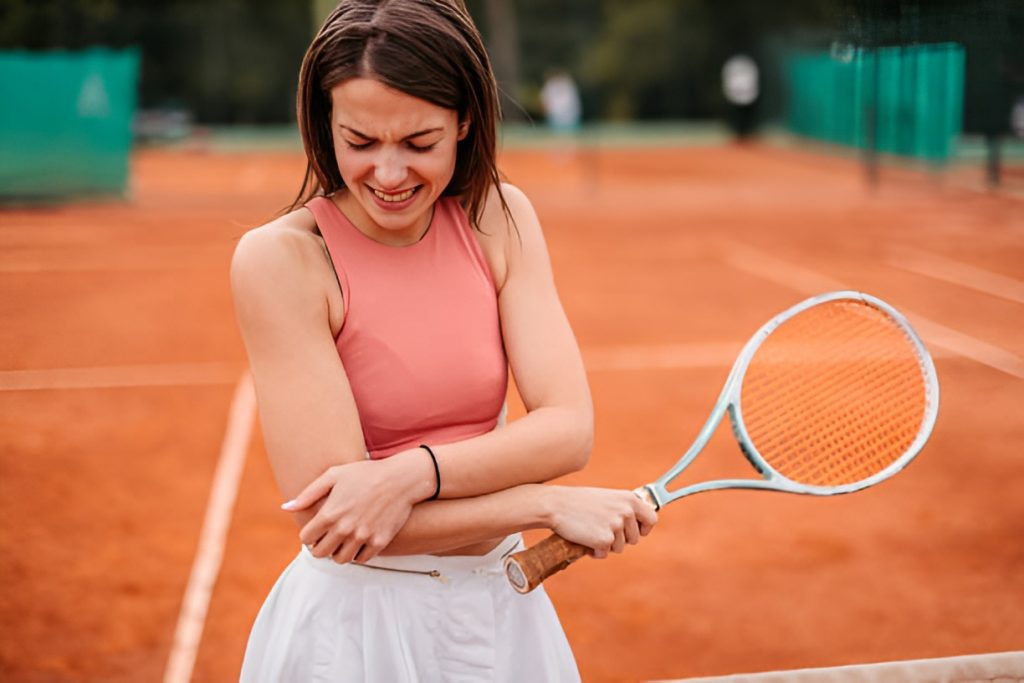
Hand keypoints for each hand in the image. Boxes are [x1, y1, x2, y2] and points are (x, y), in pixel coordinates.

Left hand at [283, 449, 434, 563]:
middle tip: (326, 538)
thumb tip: (286, 507)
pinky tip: (358, 541)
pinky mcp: (379, 542)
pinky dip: (357, 554)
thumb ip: (308, 494)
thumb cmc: (365, 473)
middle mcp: (344, 529)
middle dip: (320, 546)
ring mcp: (362, 537)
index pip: (306, 538)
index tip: (315, 530)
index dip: (308, 534)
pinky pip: (361, 559)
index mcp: (330, 513)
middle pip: (321, 553)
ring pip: (340, 559)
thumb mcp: (334, 475)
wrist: (400, 479)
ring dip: (338, 552)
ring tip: (342, 541)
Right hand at [543, 486, 656, 558]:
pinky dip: (594, 551)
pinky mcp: (604, 540)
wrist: (556, 505)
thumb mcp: (607, 498)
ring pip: (619, 547)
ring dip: (606, 545)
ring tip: (590, 531)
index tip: (637, 531)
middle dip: (619, 539)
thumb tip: (636, 523)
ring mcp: (616, 526)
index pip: (652, 519)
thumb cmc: (579, 501)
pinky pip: (604, 553)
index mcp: (629, 499)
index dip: (644, 528)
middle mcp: (626, 512)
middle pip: (634, 538)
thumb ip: (623, 508)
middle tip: (601, 529)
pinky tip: (585, 539)